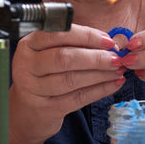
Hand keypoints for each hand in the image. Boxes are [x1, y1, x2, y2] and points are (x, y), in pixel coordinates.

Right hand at [8, 24, 126, 143]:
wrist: (27, 109)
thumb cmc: (45, 75)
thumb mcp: (50, 54)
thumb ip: (75, 45)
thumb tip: (109, 44)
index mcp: (29, 44)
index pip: (59, 35)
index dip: (87, 37)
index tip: (108, 41)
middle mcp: (26, 65)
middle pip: (64, 58)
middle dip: (96, 58)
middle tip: (117, 59)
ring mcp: (33, 88)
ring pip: (72, 80)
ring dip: (100, 75)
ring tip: (118, 71)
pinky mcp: (45, 108)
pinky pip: (77, 98)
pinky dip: (99, 91)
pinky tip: (113, 85)